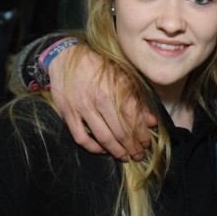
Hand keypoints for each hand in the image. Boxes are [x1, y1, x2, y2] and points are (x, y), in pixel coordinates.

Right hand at [48, 45, 156, 160]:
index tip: (146, 143)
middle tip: (138, 155)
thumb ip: (137, 100)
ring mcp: (83, 108)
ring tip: (124, 157)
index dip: (142, 135)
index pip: (134, 119)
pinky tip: (101, 150)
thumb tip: (151, 121)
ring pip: (103, 137)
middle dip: (132, 147)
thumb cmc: (97, 67)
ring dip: (116, 151)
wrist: (65, 57)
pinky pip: (81, 137)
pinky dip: (92, 147)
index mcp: (117, 89)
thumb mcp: (121, 77)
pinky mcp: (69, 113)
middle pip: (121, 132)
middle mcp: (101, 100)